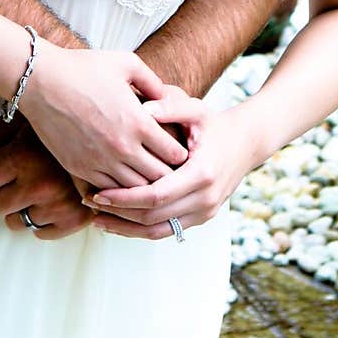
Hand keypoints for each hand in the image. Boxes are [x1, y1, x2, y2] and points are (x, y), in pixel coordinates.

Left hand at [0, 115, 93, 238]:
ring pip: (15, 222)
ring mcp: (59, 205)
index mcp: (24, 157)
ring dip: (21, 206)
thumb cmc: (60, 119)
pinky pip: (41, 233)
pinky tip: (53, 196)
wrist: (109, 129)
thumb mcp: (21, 120)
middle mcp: (40, 184)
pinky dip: (44, 218)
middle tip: (16, 176)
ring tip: (38, 183)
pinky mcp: (76, 221)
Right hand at [19, 43, 195, 187]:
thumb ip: (153, 81)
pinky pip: (108, 192)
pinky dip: (118, 191)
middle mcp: (122, 147)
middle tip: (167, 169)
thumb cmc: (84, 68)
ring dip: (143, 186)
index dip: (180, 153)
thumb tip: (167, 98)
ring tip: (146, 177)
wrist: (41, 82)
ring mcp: (100, 162)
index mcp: (138, 122)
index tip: (178, 149)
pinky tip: (121, 182)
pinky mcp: (80, 170)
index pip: (174, 154)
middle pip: (159, 178)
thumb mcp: (126, 63)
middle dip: (168, 175)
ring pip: (134, 190)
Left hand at [83, 102, 252, 240]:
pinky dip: (140, 229)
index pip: (155, 195)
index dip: (124, 198)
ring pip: (157, 230)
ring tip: (98, 218)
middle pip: (153, 217)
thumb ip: (171, 107)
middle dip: (118, 213)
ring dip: (126, 228)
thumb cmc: (216, 123)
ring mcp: (205, 212)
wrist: (247, 143)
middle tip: (90, 203)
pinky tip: (119, 221)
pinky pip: (166, 230)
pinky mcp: (202, 217)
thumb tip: (144, 110)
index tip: (98, 193)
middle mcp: (205, 199)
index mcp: (202, 174)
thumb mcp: (197, 110)